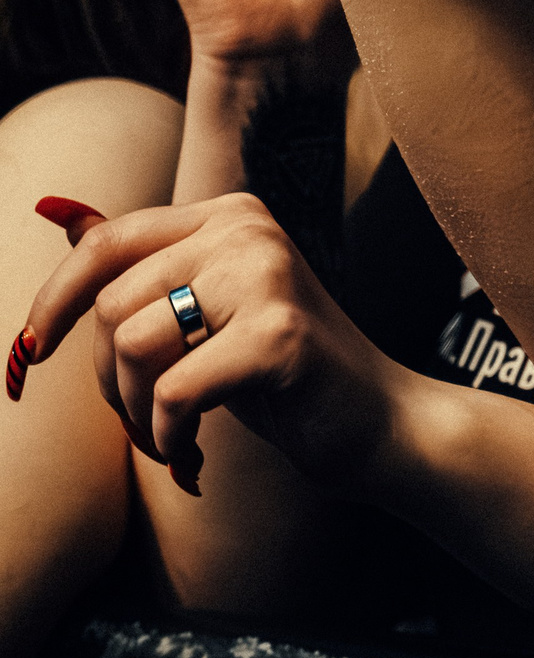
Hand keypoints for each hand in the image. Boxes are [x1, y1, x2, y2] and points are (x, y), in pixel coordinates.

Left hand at [19, 193, 409, 495]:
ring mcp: (266, 277)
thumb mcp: (205, 310)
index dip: (54, 301)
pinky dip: (169, 435)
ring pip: (131, 345)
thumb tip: (55, 209)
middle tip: (145, 416)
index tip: (34, 351)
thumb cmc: (280, 371)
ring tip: (172, 433)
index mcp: (229, 215)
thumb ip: (142, 264)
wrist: (376, 421)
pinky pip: (172, 391)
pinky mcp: (277, 334)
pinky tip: (194, 448)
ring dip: (135, 411)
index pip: (106, 244)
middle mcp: (248, 230)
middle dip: (107, 378)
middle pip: (111, 304)